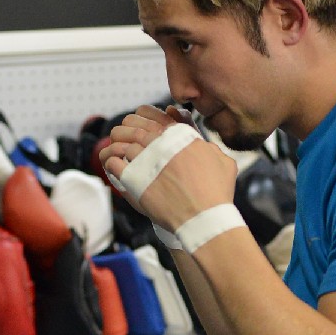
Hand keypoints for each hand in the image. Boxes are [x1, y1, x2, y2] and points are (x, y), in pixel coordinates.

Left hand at [99, 104, 237, 230]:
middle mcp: (161, 143)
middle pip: (133, 125)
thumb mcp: (224, 162)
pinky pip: (114, 162)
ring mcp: (145, 159)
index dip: (143, 118)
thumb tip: (203, 144)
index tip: (141, 128)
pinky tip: (114, 167)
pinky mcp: (133, 179)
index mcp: (180, 135)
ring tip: (117, 153)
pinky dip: (111, 162)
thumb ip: (211, 148)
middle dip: (126, 130)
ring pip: (120, 142)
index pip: (153, 116)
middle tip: (125, 138)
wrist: (203, 218)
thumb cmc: (216, 194)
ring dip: (117, 145)